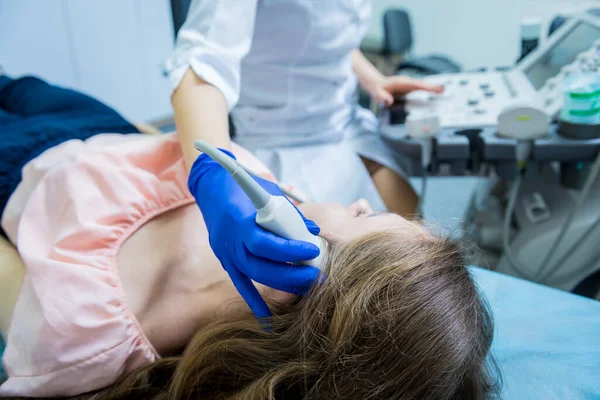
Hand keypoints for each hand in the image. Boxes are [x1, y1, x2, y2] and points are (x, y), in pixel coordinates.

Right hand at [188, 150, 320, 317]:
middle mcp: (232, 241)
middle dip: (291, 274)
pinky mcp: (226, 261)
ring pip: (254, 276)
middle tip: (316, 275)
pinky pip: (241, 285)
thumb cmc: (243, 187)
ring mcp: (227, 254)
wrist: (211, 187)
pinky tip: (267, 319)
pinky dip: (254, 302)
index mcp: (242, 221)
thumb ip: (290, 213)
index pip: (265, 243)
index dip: (290, 249)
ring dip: (281, 284)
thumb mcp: (267, 191)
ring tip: (306, 286)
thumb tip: (314, 231)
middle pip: (262, 266)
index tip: (312, 249)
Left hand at [366, 76, 443, 106]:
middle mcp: (408, 83)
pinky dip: (428, 91)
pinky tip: (435, 95)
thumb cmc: (377, 89)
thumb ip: (381, 97)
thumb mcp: (377, 93)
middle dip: (434, 88)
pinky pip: (421, 90)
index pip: (418, 85)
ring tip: (444, 92)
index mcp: (403, 83)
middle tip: (445, 91)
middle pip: (424, 85)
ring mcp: (410, 85)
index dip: (428, 87)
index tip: (437, 89)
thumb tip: (388, 102)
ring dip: (433, 89)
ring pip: (424, 87)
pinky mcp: (410, 89)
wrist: (376, 85)